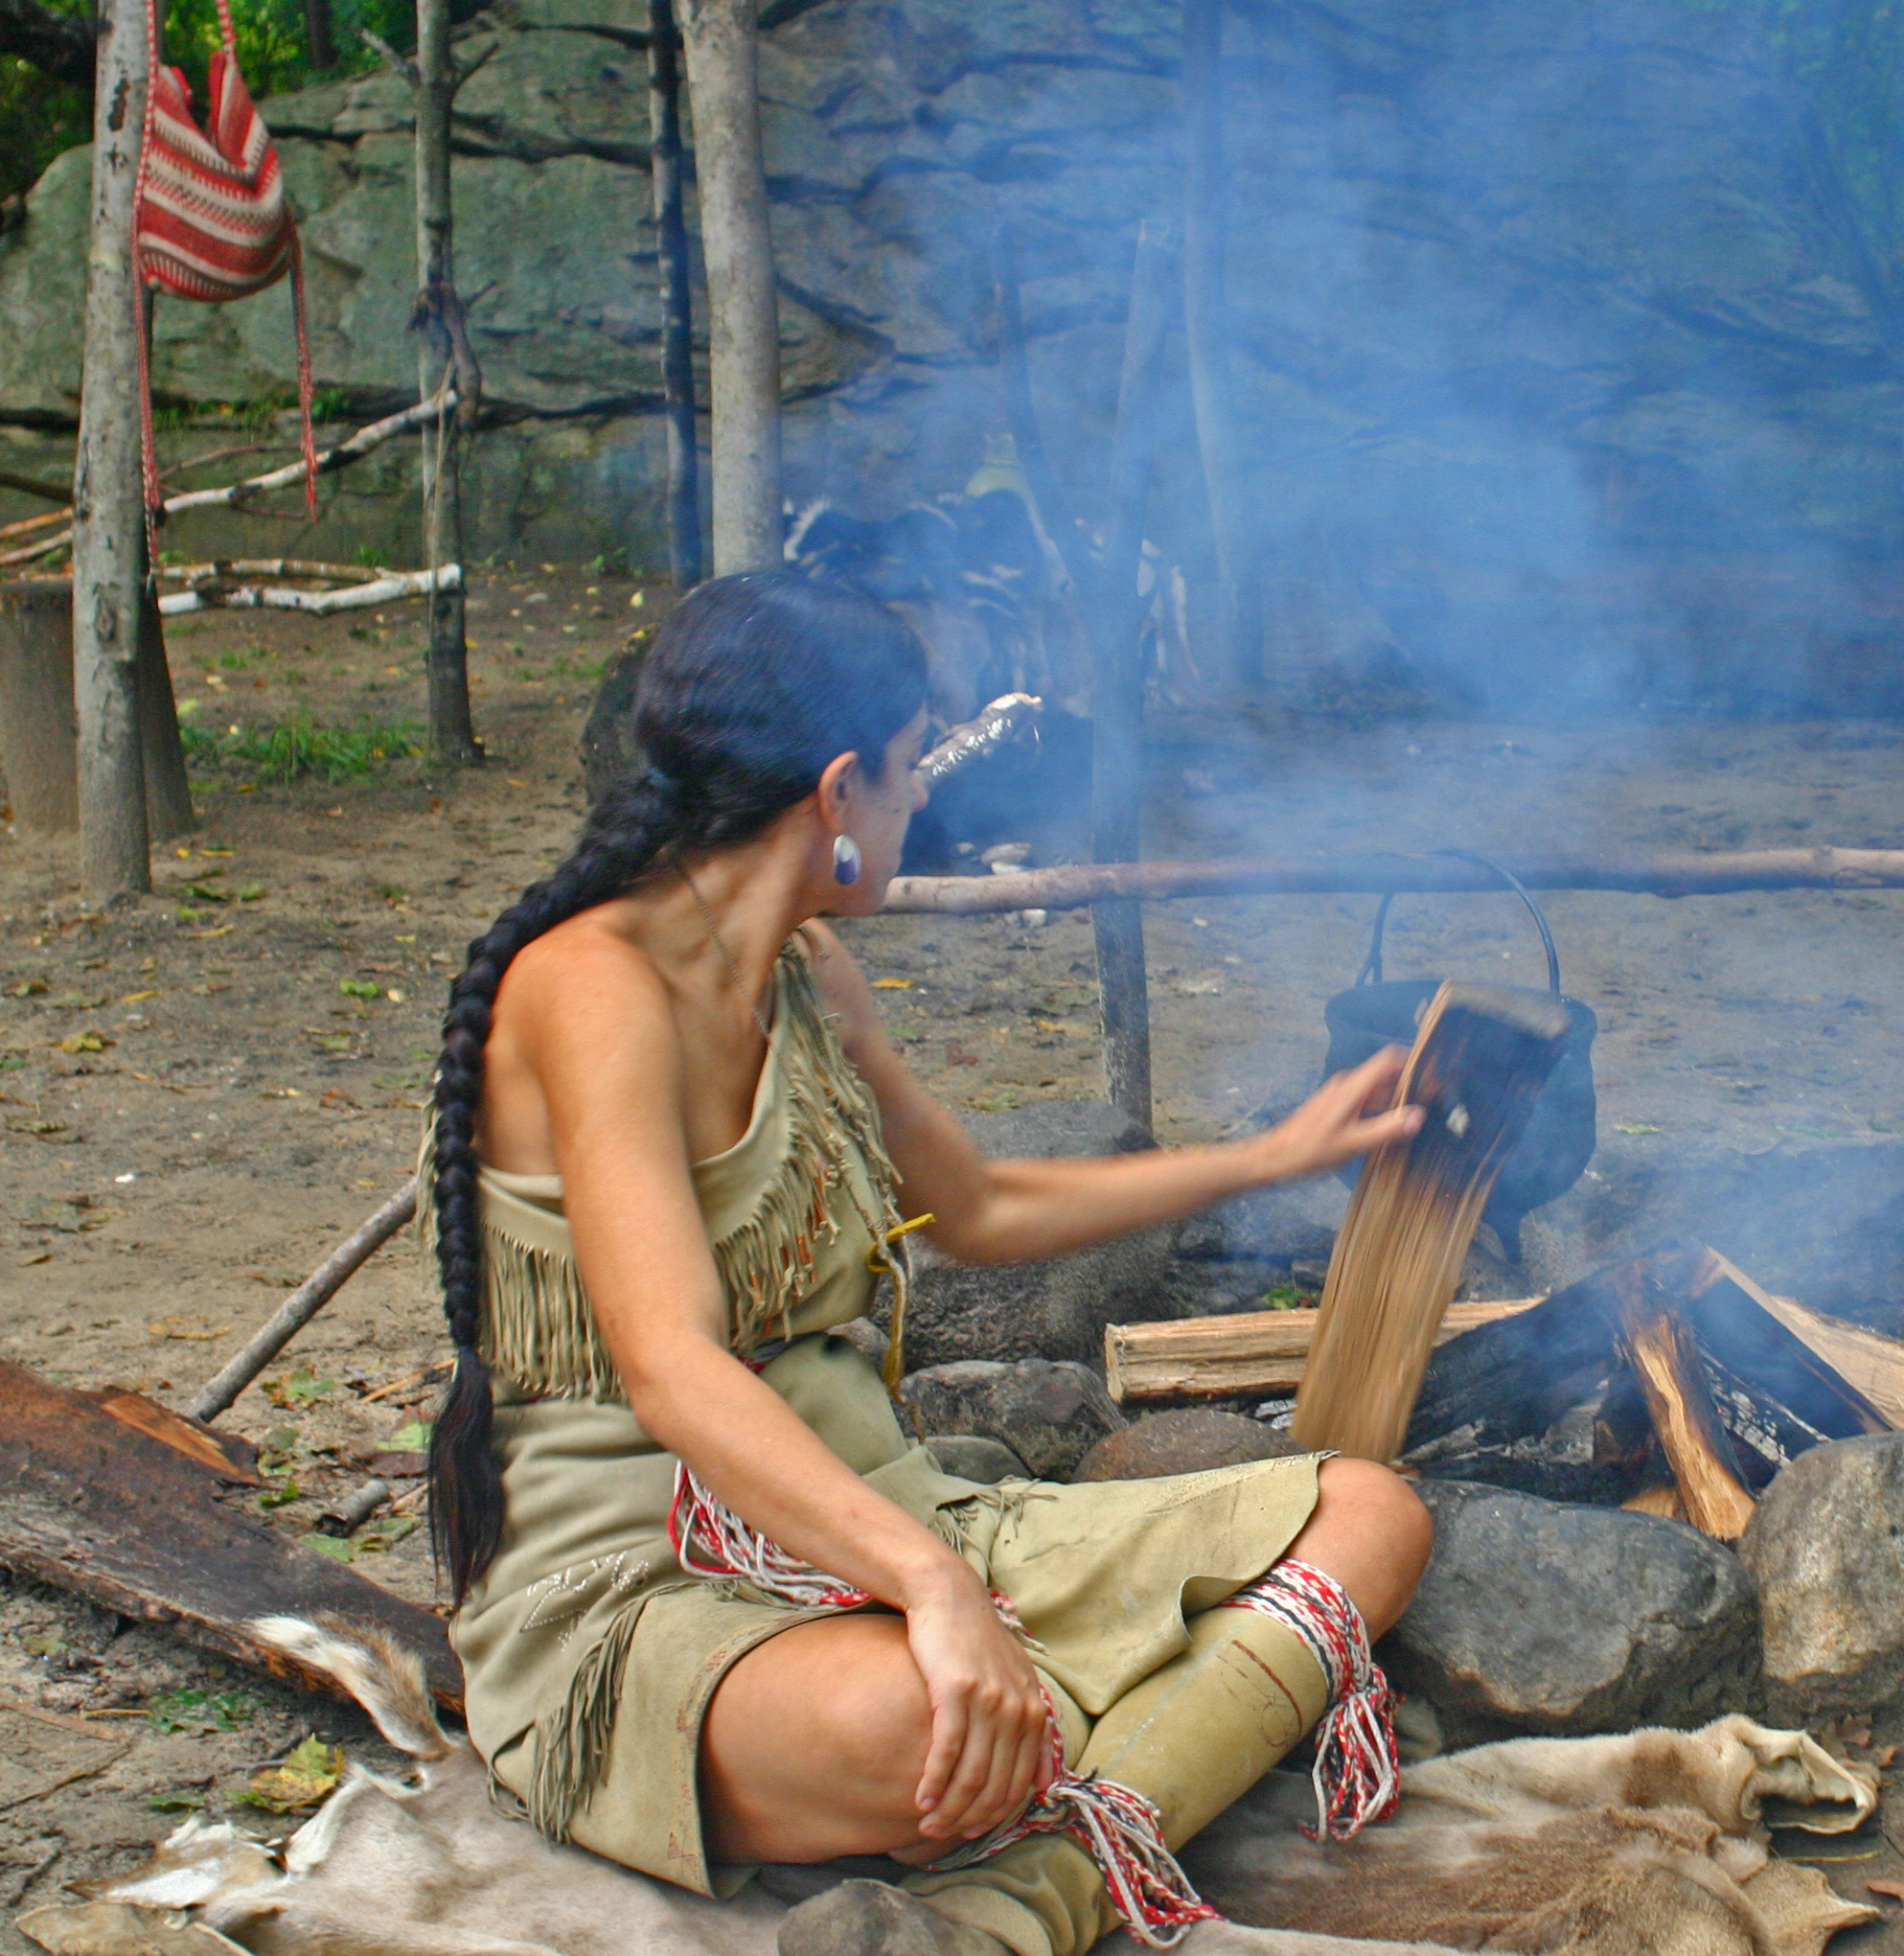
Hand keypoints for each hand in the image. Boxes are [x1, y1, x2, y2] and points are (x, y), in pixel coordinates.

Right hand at [902, 1565, 1053, 1846]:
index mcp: (1034, 1712)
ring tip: (927, 1823)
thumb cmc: (977, 1643)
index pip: (1020, 1785)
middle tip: (941, 1834)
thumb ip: (1031, 1731)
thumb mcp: (1016, 1682)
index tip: (969, 1831)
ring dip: (947, 1808)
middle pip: (995, 1787)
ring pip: (970, 1776)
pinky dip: (933, 1782)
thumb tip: (1044, 1786)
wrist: (949, 1597)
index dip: (994, 1817)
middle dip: (967, 1820)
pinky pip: (947, 1751)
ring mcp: (989, 1700)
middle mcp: (1017, 1710)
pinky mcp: (957, 1690)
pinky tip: (919, 1798)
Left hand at [1253, 1047, 1423, 1182]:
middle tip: (1433, 1102)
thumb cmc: (1312, 1150)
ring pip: (1375, 1089)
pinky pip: (1364, 1099)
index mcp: (1352, 1087)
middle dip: (1408, 1084)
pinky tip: (1389, 1127)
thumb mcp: (1353, 1143)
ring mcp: (1339, 1094)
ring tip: (1417, 1117)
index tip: (1433, 1076)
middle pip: (1384, 1074)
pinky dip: (1379, 1108)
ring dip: (1394, 1098)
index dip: (1412, 1062)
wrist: (1276, 1156)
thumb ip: (1386, 1129)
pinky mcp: (1334, 1106)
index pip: (1388, 1059)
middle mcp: (1346, 1084)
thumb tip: (1418, 1115)